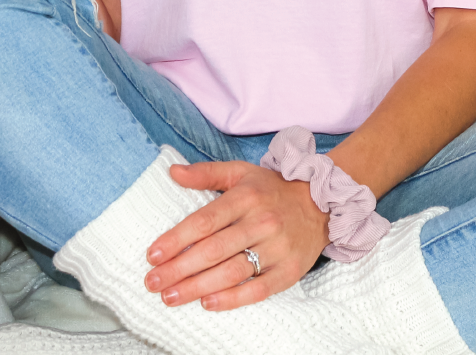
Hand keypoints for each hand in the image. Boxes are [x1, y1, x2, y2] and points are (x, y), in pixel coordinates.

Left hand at [144, 161, 328, 311]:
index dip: (175, 239)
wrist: (322, 203)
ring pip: (232, 272)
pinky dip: (232, 299)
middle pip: (213, 250)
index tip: (152, 255)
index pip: (204, 221)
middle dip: (179, 269)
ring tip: (171, 296)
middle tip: (153, 282)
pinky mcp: (289, 270)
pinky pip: (258, 289)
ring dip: (198, 288)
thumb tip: (172, 171)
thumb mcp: (240, 173)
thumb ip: (205, 173)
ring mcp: (277, 248)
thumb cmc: (272, 189)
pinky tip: (208, 303)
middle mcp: (261, 222)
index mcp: (246, 197)